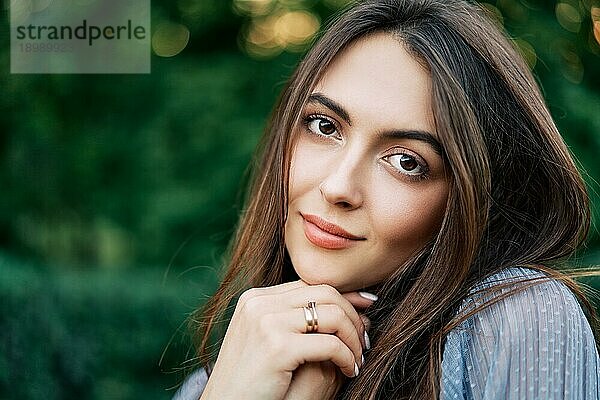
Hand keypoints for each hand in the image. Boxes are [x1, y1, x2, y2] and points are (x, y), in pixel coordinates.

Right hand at [199, 281, 372, 399]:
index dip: (344, 296)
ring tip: (357, 358)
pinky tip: (349, 370)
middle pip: (325, 292)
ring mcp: (266, 322)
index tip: (367, 309)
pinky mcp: (277, 347)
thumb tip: (350, 306)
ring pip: (333, 314)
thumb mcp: (269, 341)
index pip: (311, 284)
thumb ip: (298, 320)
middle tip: (364, 340)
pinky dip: (347, 357)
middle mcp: (259, 303)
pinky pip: (330, 344)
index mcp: (256, 298)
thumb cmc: (251, 380)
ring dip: (353, 338)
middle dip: (353, 315)